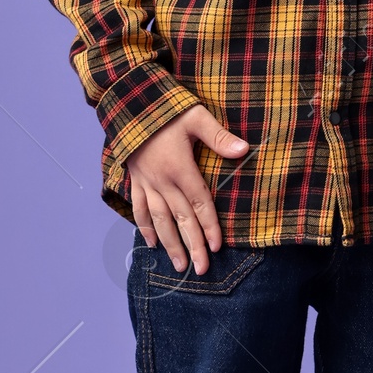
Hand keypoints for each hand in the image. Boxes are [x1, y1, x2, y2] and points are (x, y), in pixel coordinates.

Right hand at [125, 105, 248, 275]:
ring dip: (170, 244)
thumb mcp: (195, 116)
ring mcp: (147, 183)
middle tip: (201, 269)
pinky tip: (151, 243)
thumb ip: (218, 136)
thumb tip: (244, 150)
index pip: (199, 203)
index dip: (209, 226)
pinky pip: (139, 209)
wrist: (129, 103)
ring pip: (159, 220)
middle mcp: (162, 181)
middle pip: (180, 219)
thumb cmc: (165, 108)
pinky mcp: (135, 180)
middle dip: (192, 245)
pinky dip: (145, 227)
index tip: (216, 247)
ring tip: (179, 266)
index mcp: (180, 168)